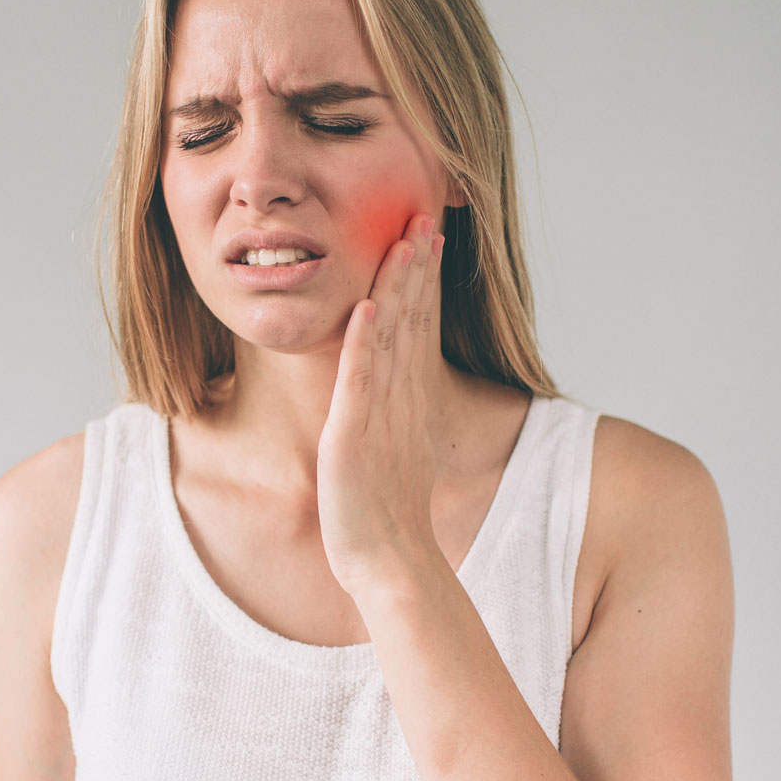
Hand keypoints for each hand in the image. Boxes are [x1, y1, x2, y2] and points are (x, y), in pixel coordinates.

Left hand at [318, 213, 447, 598]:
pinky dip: (366, 342)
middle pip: (413, 321)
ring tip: (403, 240)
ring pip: (393, 338)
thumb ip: (389, 415)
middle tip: (423, 217)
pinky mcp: (354, 436)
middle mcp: (400, 400)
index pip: (418, 328)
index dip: (422, 282)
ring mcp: (380, 416)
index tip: (425, 238)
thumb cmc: (383, 514)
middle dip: (417, 268)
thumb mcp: (389, 450)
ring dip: (399, 288)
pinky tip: (370, 305)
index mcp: (407, 401)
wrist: (390, 563)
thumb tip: (384, 390)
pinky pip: (362, 381)